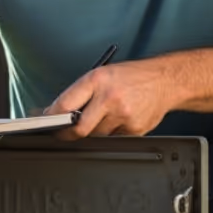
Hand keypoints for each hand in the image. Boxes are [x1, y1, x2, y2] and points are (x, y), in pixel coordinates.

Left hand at [46, 60, 177, 138]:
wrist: (166, 80)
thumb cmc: (133, 76)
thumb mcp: (103, 74)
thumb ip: (80, 92)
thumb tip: (54, 110)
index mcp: (97, 80)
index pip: (65, 105)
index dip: (52, 118)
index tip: (46, 123)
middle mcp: (109, 98)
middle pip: (79, 128)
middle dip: (69, 133)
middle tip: (65, 132)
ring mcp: (123, 115)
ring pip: (97, 134)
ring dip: (95, 129)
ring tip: (106, 114)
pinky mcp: (134, 129)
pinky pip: (114, 138)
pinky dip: (112, 131)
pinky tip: (121, 117)